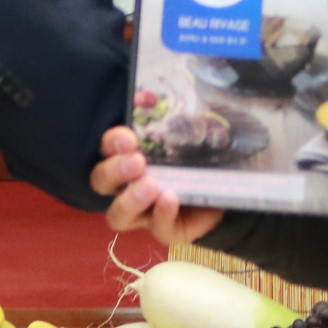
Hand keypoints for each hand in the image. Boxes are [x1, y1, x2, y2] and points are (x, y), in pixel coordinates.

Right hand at [93, 125, 226, 244]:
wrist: (227, 189)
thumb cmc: (197, 156)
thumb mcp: (188, 132)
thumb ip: (172, 116)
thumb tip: (151, 96)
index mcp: (126, 159)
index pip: (105, 149)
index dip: (111, 143)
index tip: (129, 137)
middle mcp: (126, 188)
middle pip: (100, 182)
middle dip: (114, 170)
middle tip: (137, 161)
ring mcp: (143, 214)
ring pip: (117, 215)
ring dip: (130, 199)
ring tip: (151, 186)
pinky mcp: (165, 231)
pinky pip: (158, 228)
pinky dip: (162, 213)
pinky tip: (170, 199)